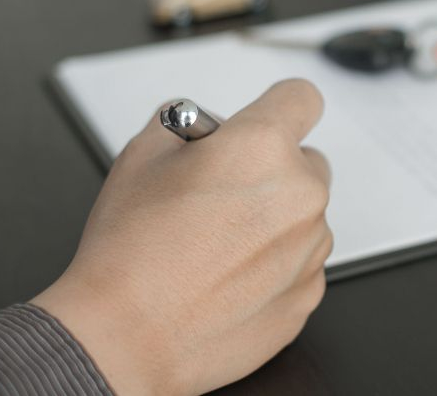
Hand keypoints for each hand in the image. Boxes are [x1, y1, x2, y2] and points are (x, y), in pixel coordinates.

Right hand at [33, 79, 332, 395]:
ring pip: (303, 216)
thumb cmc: (130, 251)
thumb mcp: (141, 155)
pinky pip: (301, 262)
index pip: (301, 98)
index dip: (280, 105)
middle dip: (271, 169)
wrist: (125, 337)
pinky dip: (274, 264)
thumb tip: (204, 129)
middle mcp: (300, 193)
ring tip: (216, 245)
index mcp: (262, 147)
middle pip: (305, 161)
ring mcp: (311, 247)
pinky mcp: (308, 292)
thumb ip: (186, 125)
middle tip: (223, 193)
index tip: (270, 117)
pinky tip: (227, 277)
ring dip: (274, 220)